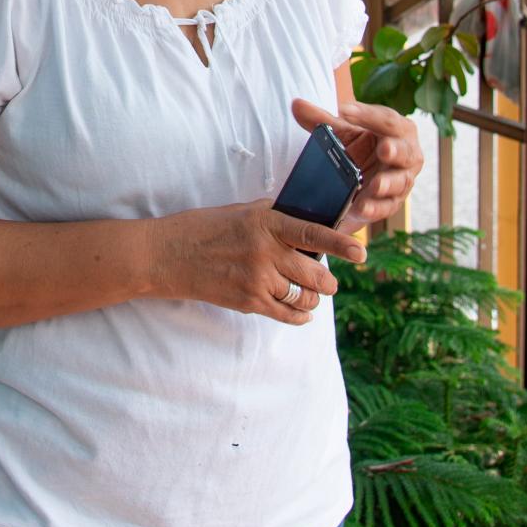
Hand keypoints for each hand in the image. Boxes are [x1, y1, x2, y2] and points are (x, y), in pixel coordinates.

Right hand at [150, 200, 366, 325]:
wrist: (164, 256)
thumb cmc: (201, 228)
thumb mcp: (239, 212)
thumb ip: (272, 216)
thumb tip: (305, 220)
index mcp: (265, 222)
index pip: (313, 234)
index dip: (341, 244)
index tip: (362, 252)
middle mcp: (265, 251)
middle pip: (315, 274)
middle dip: (327, 280)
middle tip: (326, 279)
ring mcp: (256, 279)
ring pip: (304, 297)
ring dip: (313, 297)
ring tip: (310, 293)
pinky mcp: (248, 301)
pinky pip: (287, 314)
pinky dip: (300, 315)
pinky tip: (302, 311)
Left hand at [291, 97, 422, 231]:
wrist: (361, 180)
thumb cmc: (359, 148)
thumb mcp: (341, 133)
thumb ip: (321, 120)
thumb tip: (296, 104)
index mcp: (396, 130)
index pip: (387, 119)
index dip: (368, 115)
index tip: (344, 110)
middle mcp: (406, 154)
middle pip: (405, 151)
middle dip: (395, 150)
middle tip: (383, 149)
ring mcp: (401, 180)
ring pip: (400, 181)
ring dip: (388, 183)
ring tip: (374, 184)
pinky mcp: (392, 203)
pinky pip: (387, 206)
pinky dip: (375, 208)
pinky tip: (362, 207)